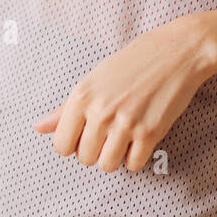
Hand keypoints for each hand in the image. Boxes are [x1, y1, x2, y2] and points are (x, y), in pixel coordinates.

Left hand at [33, 16, 216, 172]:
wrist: (178, 50)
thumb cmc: (135, 61)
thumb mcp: (95, 78)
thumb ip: (66, 107)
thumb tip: (38, 127)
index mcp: (82, 95)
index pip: (60, 145)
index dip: (73, 143)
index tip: (87, 133)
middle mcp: (100, 110)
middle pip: (84, 158)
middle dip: (96, 150)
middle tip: (111, 130)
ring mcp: (126, 123)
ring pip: (107, 165)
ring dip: (116, 155)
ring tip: (126, 134)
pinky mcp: (150, 132)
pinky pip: (133, 165)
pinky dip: (137, 156)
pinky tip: (142, 135)